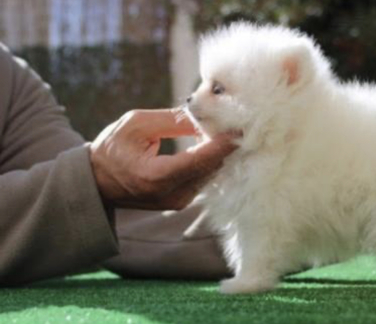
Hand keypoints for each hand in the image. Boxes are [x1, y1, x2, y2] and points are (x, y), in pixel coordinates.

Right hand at [89, 108, 238, 209]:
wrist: (97, 181)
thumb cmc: (113, 148)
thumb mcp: (138, 124)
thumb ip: (174, 121)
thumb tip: (208, 115)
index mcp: (155, 177)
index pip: (201, 160)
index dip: (224, 143)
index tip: (242, 127)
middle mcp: (170, 196)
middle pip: (211, 167)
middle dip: (224, 144)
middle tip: (237, 120)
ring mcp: (178, 203)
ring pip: (211, 173)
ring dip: (219, 152)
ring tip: (225, 128)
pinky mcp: (182, 203)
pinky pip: (204, 178)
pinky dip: (210, 161)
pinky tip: (213, 143)